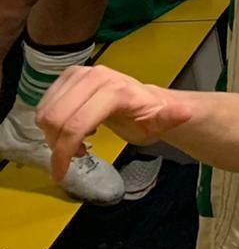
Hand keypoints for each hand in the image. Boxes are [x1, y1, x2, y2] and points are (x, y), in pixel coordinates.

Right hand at [37, 65, 193, 182]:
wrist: (145, 101)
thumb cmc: (150, 116)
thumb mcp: (162, 122)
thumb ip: (171, 118)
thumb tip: (185, 112)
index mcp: (114, 90)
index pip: (75, 126)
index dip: (64, 153)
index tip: (62, 174)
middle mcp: (94, 76)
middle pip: (55, 120)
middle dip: (58, 145)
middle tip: (76, 156)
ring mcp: (79, 73)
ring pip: (45, 114)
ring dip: (53, 135)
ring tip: (77, 142)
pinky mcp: (67, 76)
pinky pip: (43, 105)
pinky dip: (51, 123)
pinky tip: (72, 128)